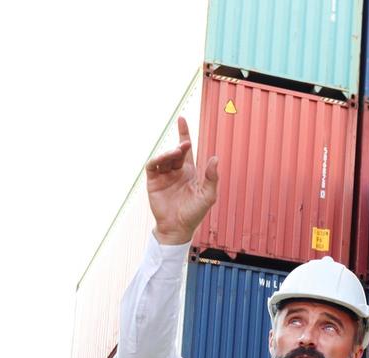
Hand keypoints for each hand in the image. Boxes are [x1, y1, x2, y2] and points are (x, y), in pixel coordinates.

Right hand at [145, 118, 218, 245]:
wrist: (178, 228)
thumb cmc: (195, 213)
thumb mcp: (208, 195)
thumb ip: (212, 177)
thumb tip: (215, 158)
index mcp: (189, 171)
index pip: (186, 148)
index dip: (184, 133)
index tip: (181, 118)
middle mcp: (176, 171)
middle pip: (176, 152)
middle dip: (179, 146)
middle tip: (184, 146)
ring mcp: (164, 176)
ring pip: (164, 157)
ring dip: (169, 153)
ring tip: (175, 154)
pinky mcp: (153, 182)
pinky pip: (153, 166)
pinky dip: (157, 160)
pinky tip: (162, 159)